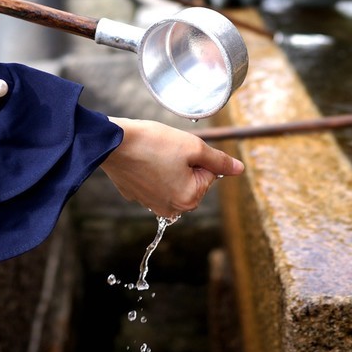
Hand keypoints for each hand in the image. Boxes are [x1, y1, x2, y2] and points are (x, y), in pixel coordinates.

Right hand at [100, 117, 244, 218]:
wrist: (112, 142)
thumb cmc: (154, 143)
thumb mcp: (194, 147)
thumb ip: (219, 161)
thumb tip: (239, 169)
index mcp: (189, 200)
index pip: (208, 173)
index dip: (197, 156)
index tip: (179, 150)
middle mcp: (171, 209)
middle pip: (191, 180)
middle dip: (184, 163)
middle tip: (167, 151)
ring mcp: (151, 204)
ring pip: (172, 179)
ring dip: (168, 166)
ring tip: (153, 154)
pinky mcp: (135, 195)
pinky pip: (153, 180)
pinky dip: (150, 170)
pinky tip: (141, 159)